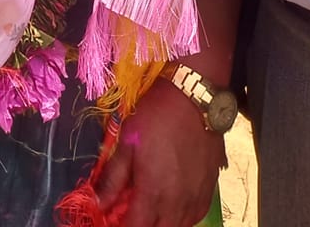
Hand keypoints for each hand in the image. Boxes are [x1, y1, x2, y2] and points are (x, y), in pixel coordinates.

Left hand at [95, 80, 224, 226]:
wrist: (194, 97)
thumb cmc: (156, 116)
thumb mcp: (126, 143)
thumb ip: (113, 178)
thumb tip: (98, 202)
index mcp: (153, 192)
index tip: (112, 222)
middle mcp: (178, 201)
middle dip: (143, 226)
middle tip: (130, 215)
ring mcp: (197, 196)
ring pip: (180, 226)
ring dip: (162, 223)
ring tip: (150, 211)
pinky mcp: (211, 187)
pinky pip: (196, 215)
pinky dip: (182, 218)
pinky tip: (173, 206)